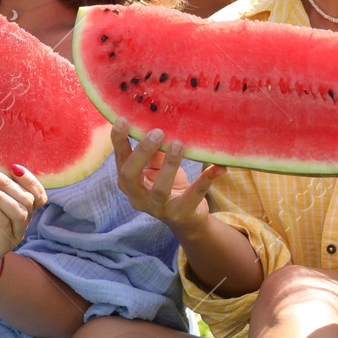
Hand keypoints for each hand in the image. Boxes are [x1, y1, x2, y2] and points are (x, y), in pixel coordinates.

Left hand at [0, 163, 48, 287]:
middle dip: (8, 183)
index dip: (30, 180)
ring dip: (0, 194)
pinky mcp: (1, 245)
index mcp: (21, 210)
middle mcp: (22, 223)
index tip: (13, 167)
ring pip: (19, 212)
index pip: (38, 195)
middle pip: (28, 200)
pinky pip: (3, 222)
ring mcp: (13, 235)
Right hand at [110, 119, 224, 241]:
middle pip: (130, 176)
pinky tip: (217, 167)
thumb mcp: (159, 166)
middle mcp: (138, 197)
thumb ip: (155, 150)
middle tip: (157, 132)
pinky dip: (205, 181)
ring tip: (178, 144)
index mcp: (128, 182)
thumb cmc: (168, 185)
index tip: (123, 120)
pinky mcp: (181, 214)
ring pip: (160, 190)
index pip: (120, 160)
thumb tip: (159, 122)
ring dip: (169, 166)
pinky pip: (193, 197)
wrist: (186, 217)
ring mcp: (158, 208)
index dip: (119, 141)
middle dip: (142, 152)